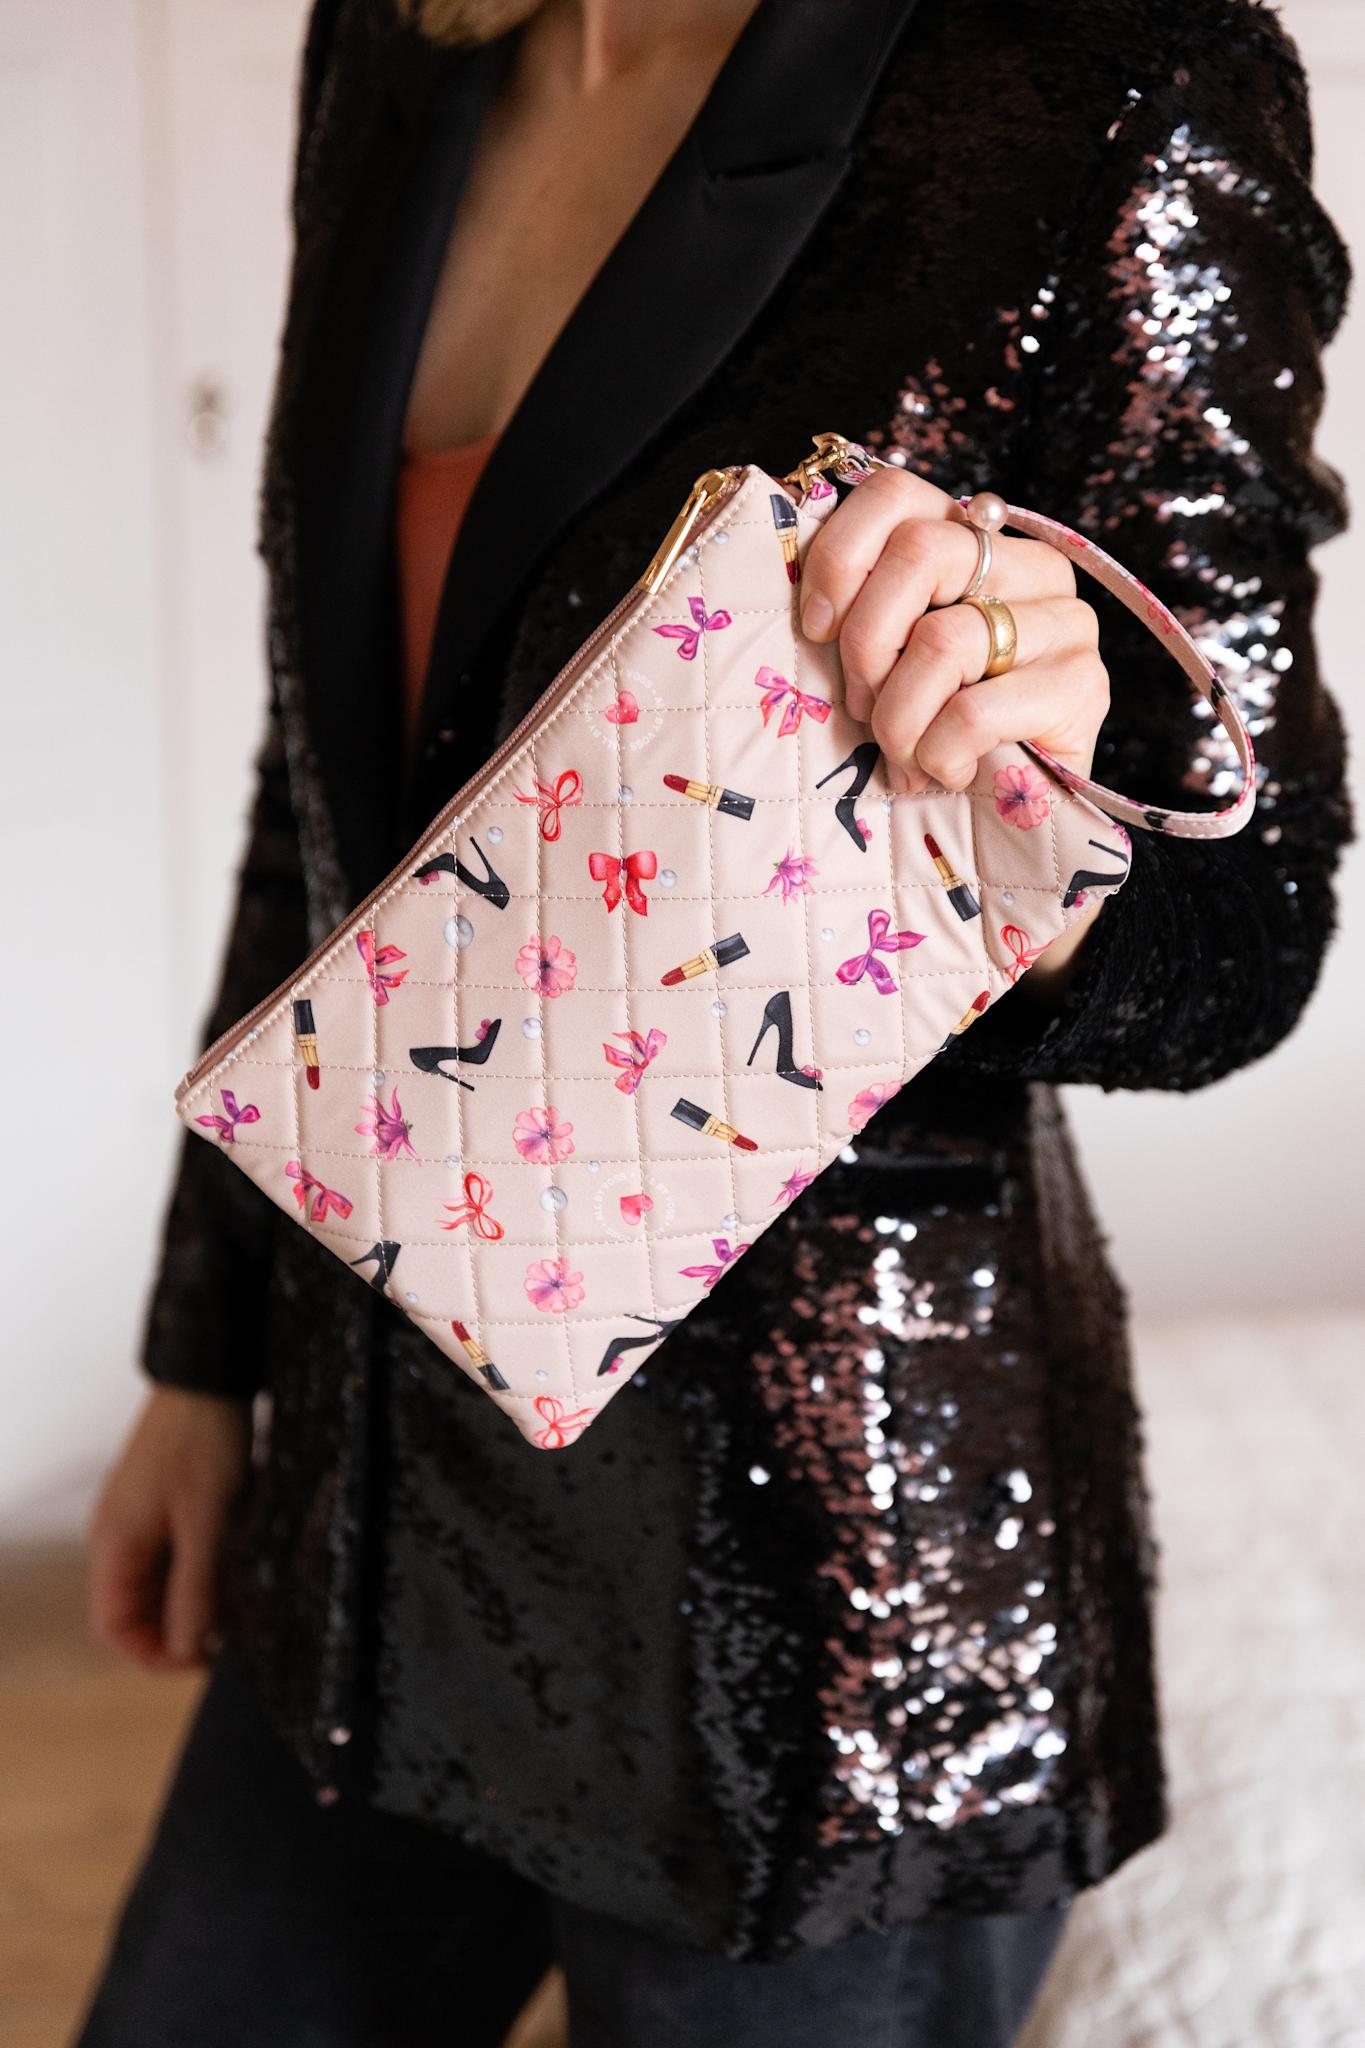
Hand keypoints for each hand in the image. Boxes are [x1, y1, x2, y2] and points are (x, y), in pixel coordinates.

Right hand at [88, 1386, 251, 1670]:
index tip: (203, 1660)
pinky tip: (235, 1559)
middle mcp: (116, 1536)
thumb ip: (195, 1590)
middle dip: (181, 1625)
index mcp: (114, 1546)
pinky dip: (201, 1564)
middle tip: (231, 1631)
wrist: (208, 1377)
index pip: (114, 1628)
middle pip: (136, 1608)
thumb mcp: (208, 1524)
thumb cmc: (203, 1444)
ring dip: (195, 1595)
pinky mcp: (160, 1502)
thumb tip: (186, 1651)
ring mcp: (136, 1518)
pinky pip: (173, 1551)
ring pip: (159, 1580)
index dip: (154, 1655)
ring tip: (240, 1597)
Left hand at [800, 466, 1110, 982]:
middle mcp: (1031, 566)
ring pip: (945, 639)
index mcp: (976, 542)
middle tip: (860, 708)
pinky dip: (938, 753)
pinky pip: (976, 709)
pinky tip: (943, 775)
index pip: (898, 492)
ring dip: (900, 716)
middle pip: (920, 554)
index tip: (815, 628)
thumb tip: (802, 596)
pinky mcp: (1083, 687)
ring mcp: (1066, 624)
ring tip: (902, 757)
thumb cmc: (929, 737)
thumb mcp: (883, 665)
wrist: (1003, 829)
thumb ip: (859, 612)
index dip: (841, 555)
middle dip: (867, 644)